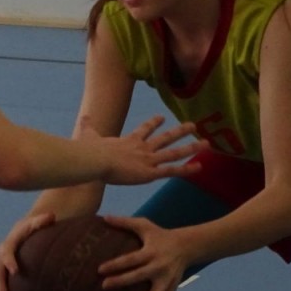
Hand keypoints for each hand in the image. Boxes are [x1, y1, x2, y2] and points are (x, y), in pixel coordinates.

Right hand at [0, 211, 55, 290]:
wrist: (20, 235)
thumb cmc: (29, 229)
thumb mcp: (35, 222)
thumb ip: (42, 220)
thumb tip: (52, 215)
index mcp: (6, 248)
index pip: (6, 254)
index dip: (10, 261)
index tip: (16, 270)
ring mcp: (0, 274)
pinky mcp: (3, 283)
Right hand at [87, 115, 207, 185]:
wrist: (97, 160)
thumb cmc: (91, 151)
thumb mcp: (90, 135)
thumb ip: (88, 127)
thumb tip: (83, 117)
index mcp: (130, 140)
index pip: (145, 130)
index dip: (153, 123)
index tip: (161, 118)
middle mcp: (143, 148)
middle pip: (166, 137)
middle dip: (180, 131)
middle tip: (193, 125)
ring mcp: (148, 159)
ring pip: (174, 152)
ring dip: (191, 148)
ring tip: (206, 144)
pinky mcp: (150, 172)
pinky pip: (172, 171)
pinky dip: (186, 169)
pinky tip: (199, 168)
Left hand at [97, 215, 192, 290]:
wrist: (187, 245)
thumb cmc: (160, 235)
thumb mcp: (145, 225)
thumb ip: (124, 222)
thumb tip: (104, 217)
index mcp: (151, 252)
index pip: (131, 259)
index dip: (116, 264)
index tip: (99, 270)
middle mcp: (159, 267)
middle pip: (139, 277)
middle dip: (122, 282)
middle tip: (104, 287)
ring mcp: (167, 281)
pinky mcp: (172, 289)